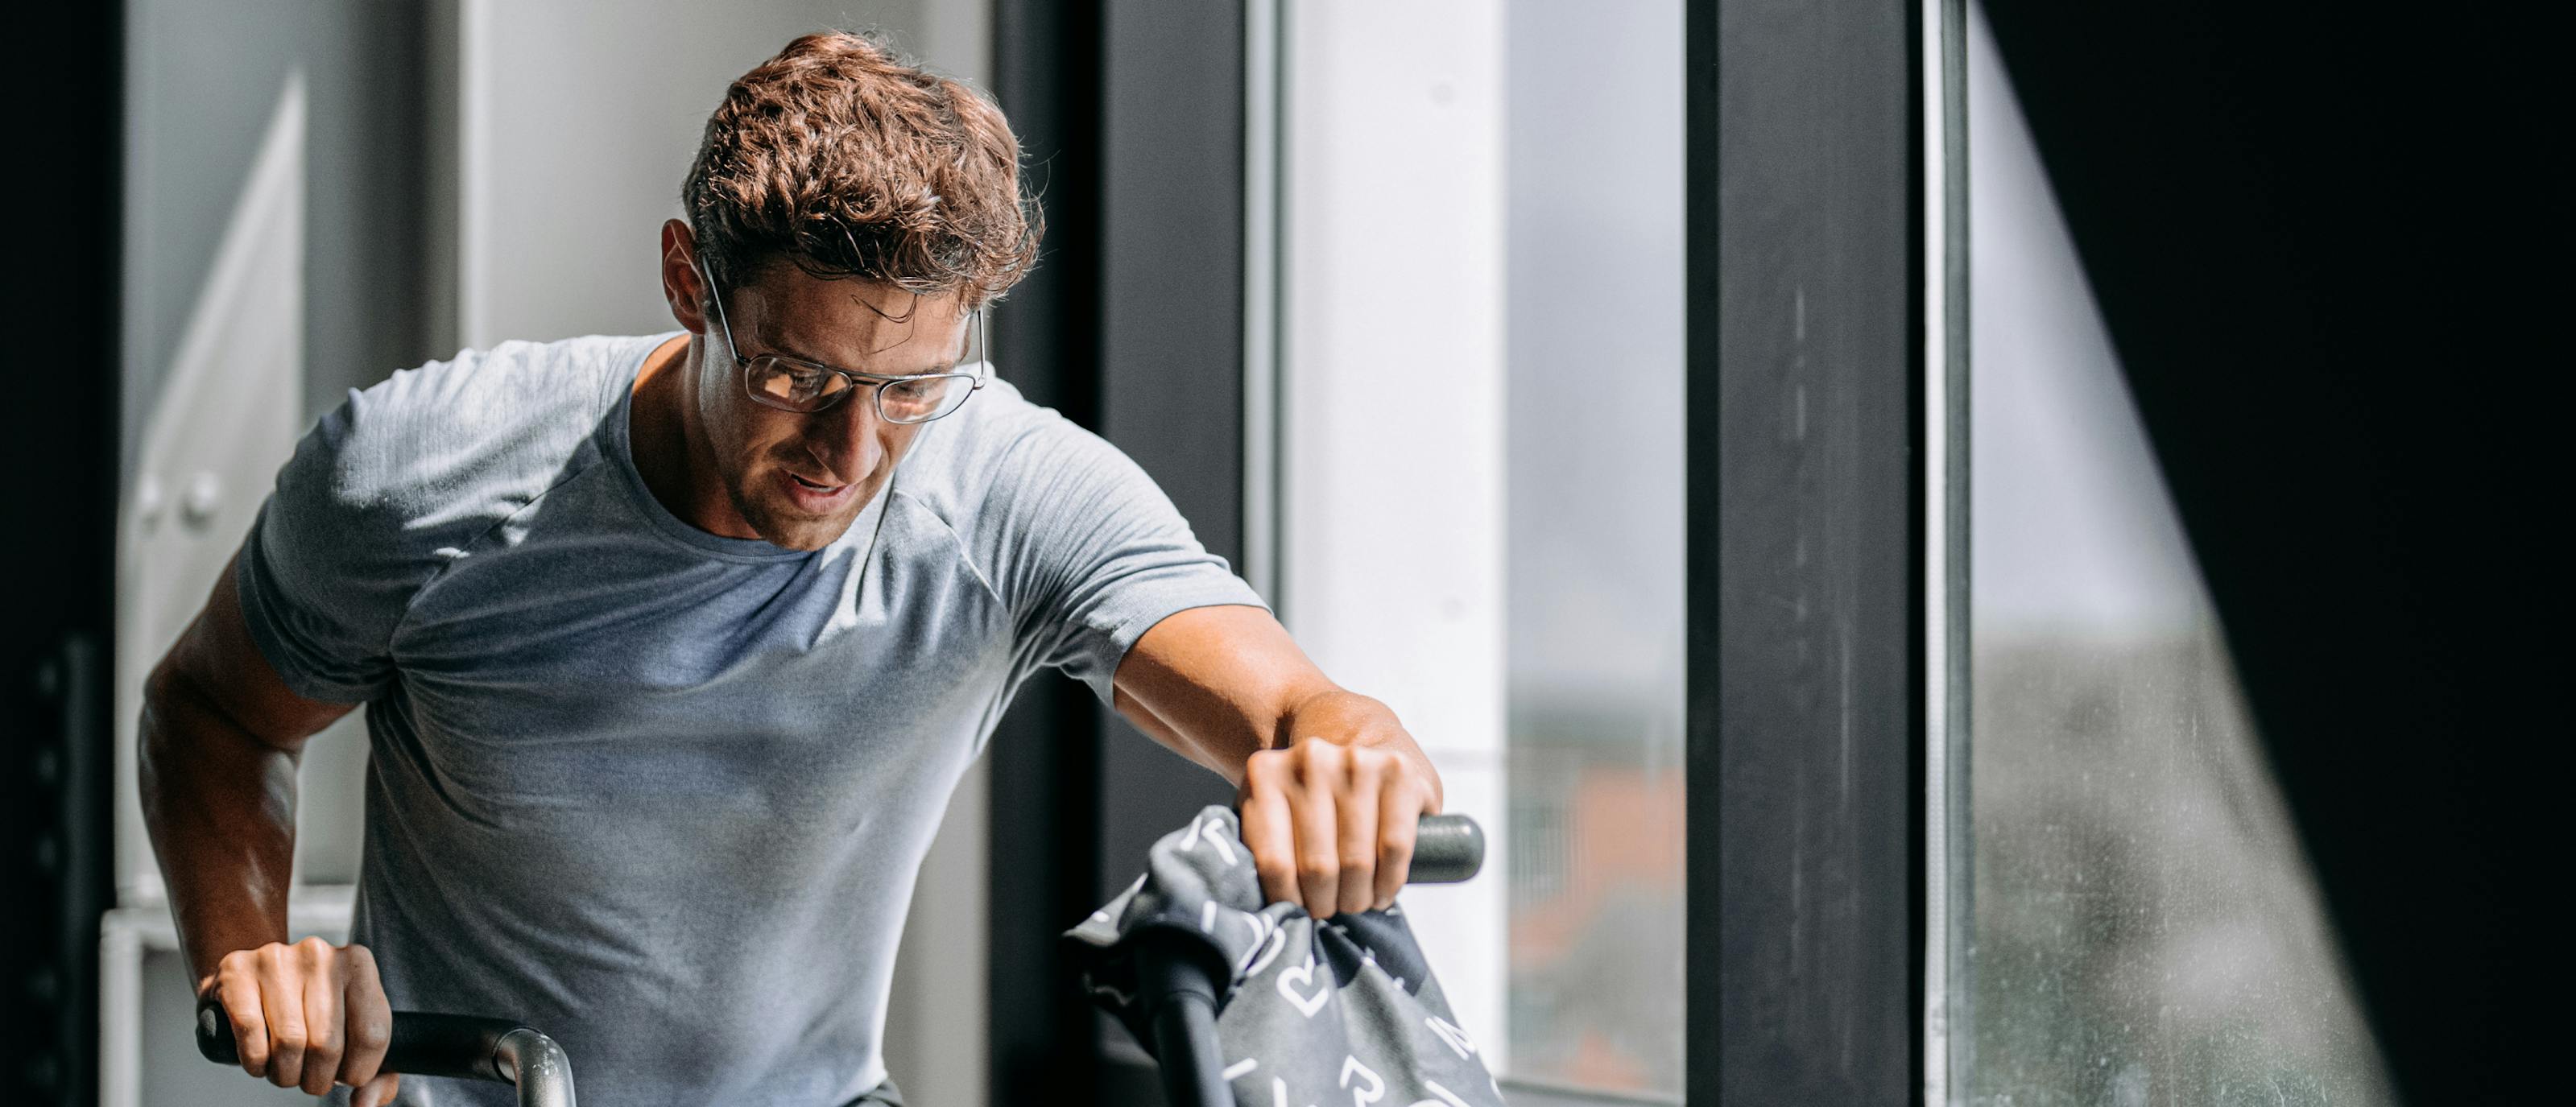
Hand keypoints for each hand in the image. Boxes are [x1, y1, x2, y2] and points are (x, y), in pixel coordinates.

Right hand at [199, 937, 398, 1104]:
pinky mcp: (237, 972)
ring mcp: (276, 959)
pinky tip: (260, 1062)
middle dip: (317, 1079)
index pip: (372, 1035)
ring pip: (289, 1043)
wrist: (255, 977)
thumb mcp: (355, 1032)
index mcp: (358, 964)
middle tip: (309, 1079)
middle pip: (328, 1044)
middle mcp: (319, 955)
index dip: (358, 1071)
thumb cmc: (313, 1012)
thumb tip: (365, 1103)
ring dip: (285, 1075)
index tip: (345, 1075)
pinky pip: (251, 1032)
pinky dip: (255, 1062)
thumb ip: (378, 1075)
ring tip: (285, 1071)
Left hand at [1240, 733, 1440, 918]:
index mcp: (1264, 774)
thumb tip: (1258, 905)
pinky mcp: (1396, 771)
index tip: (1294, 910)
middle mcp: (1309, 762)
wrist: (1353, 733)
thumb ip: (1259, 842)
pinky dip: (1389, 880)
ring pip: (1356, 861)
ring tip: (1353, 903)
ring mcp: (1356, 763)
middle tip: (1327, 910)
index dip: (1286, 900)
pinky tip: (1382, 892)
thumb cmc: (1306, 794)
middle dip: (1324, 903)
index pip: (1273, 862)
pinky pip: (1394, 845)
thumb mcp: (1269, 806)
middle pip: (1317, 867)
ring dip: (1357, 897)